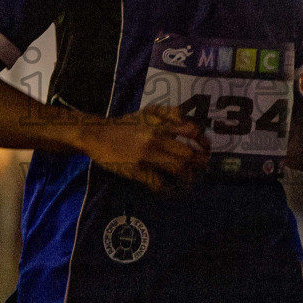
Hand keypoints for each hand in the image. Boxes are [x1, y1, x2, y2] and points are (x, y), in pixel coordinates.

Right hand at [83, 105, 209, 194]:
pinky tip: (170, 191)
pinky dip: (168, 190)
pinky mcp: (137, 169)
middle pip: (189, 153)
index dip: (203, 140)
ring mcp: (147, 154)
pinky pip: (159, 183)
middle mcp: (156, 136)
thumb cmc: (125, 124)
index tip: (205, 148)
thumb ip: (169, 113)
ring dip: (188, 178)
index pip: (191, 129)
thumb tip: (190, 123)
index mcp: (160, 122)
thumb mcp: (147, 111)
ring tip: (188, 182)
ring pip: (178, 169)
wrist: (97, 134)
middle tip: (201, 169)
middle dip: (199, 164)